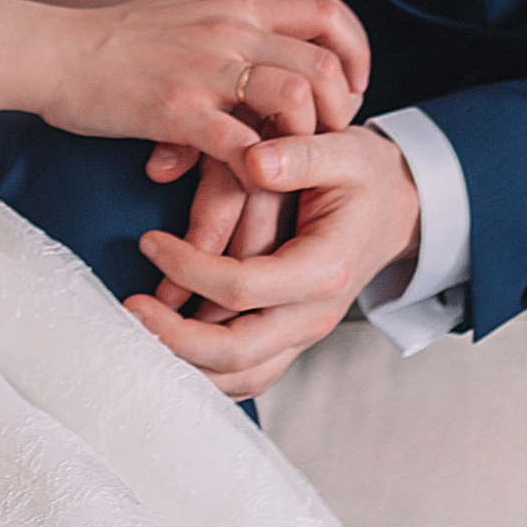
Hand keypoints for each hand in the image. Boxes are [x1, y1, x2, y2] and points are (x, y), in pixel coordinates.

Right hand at [44, 0, 365, 179]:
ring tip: (298, 163)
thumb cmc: (113, 32)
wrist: (54, 51)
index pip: (325, 11)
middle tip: (333, 137)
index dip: (355, 51)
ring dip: (308, 139)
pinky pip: (240, 144)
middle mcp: (229, 32)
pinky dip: (261, 169)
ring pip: (294, 99)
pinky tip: (258, 184)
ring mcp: (204, 72)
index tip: (353, 86)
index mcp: (234, 5)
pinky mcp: (177, 112)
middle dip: (343, 107)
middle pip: (324, 62)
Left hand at [126, 125, 422, 402]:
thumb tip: (254, 159)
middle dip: (175, 337)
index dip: (189, 269)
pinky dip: (207, 371)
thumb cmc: (365, 176)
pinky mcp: (291, 337)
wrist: (398, 209)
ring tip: (138, 332)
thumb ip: (301, 154)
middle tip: (128, 307)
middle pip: (237, 352)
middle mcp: (315, 314)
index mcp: (325, 269)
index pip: (244, 287)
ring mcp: (304, 333)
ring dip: (186, 365)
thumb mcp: (344, 149)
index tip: (150, 241)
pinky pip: (249, 374)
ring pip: (242, 377)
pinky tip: (168, 349)